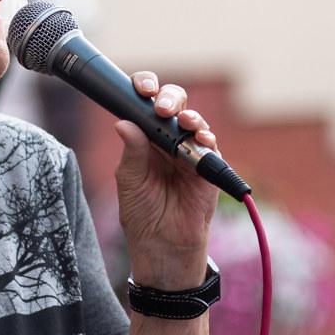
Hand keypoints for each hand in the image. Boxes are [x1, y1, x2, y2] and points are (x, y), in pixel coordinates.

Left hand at [114, 71, 218, 289]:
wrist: (162, 245)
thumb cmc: (141, 212)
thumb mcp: (129, 180)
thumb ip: (131, 151)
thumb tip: (123, 122)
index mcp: (144, 137)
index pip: (144, 103)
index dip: (145, 89)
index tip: (140, 88)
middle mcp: (167, 138)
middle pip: (173, 103)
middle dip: (169, 97)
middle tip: (160, 106)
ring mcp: (190, 150)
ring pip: (194, 120)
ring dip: (189, 116)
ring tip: (182, 122)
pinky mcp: (209, 166)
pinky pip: (211, 145)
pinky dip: (206, 137)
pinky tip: (200, 138)